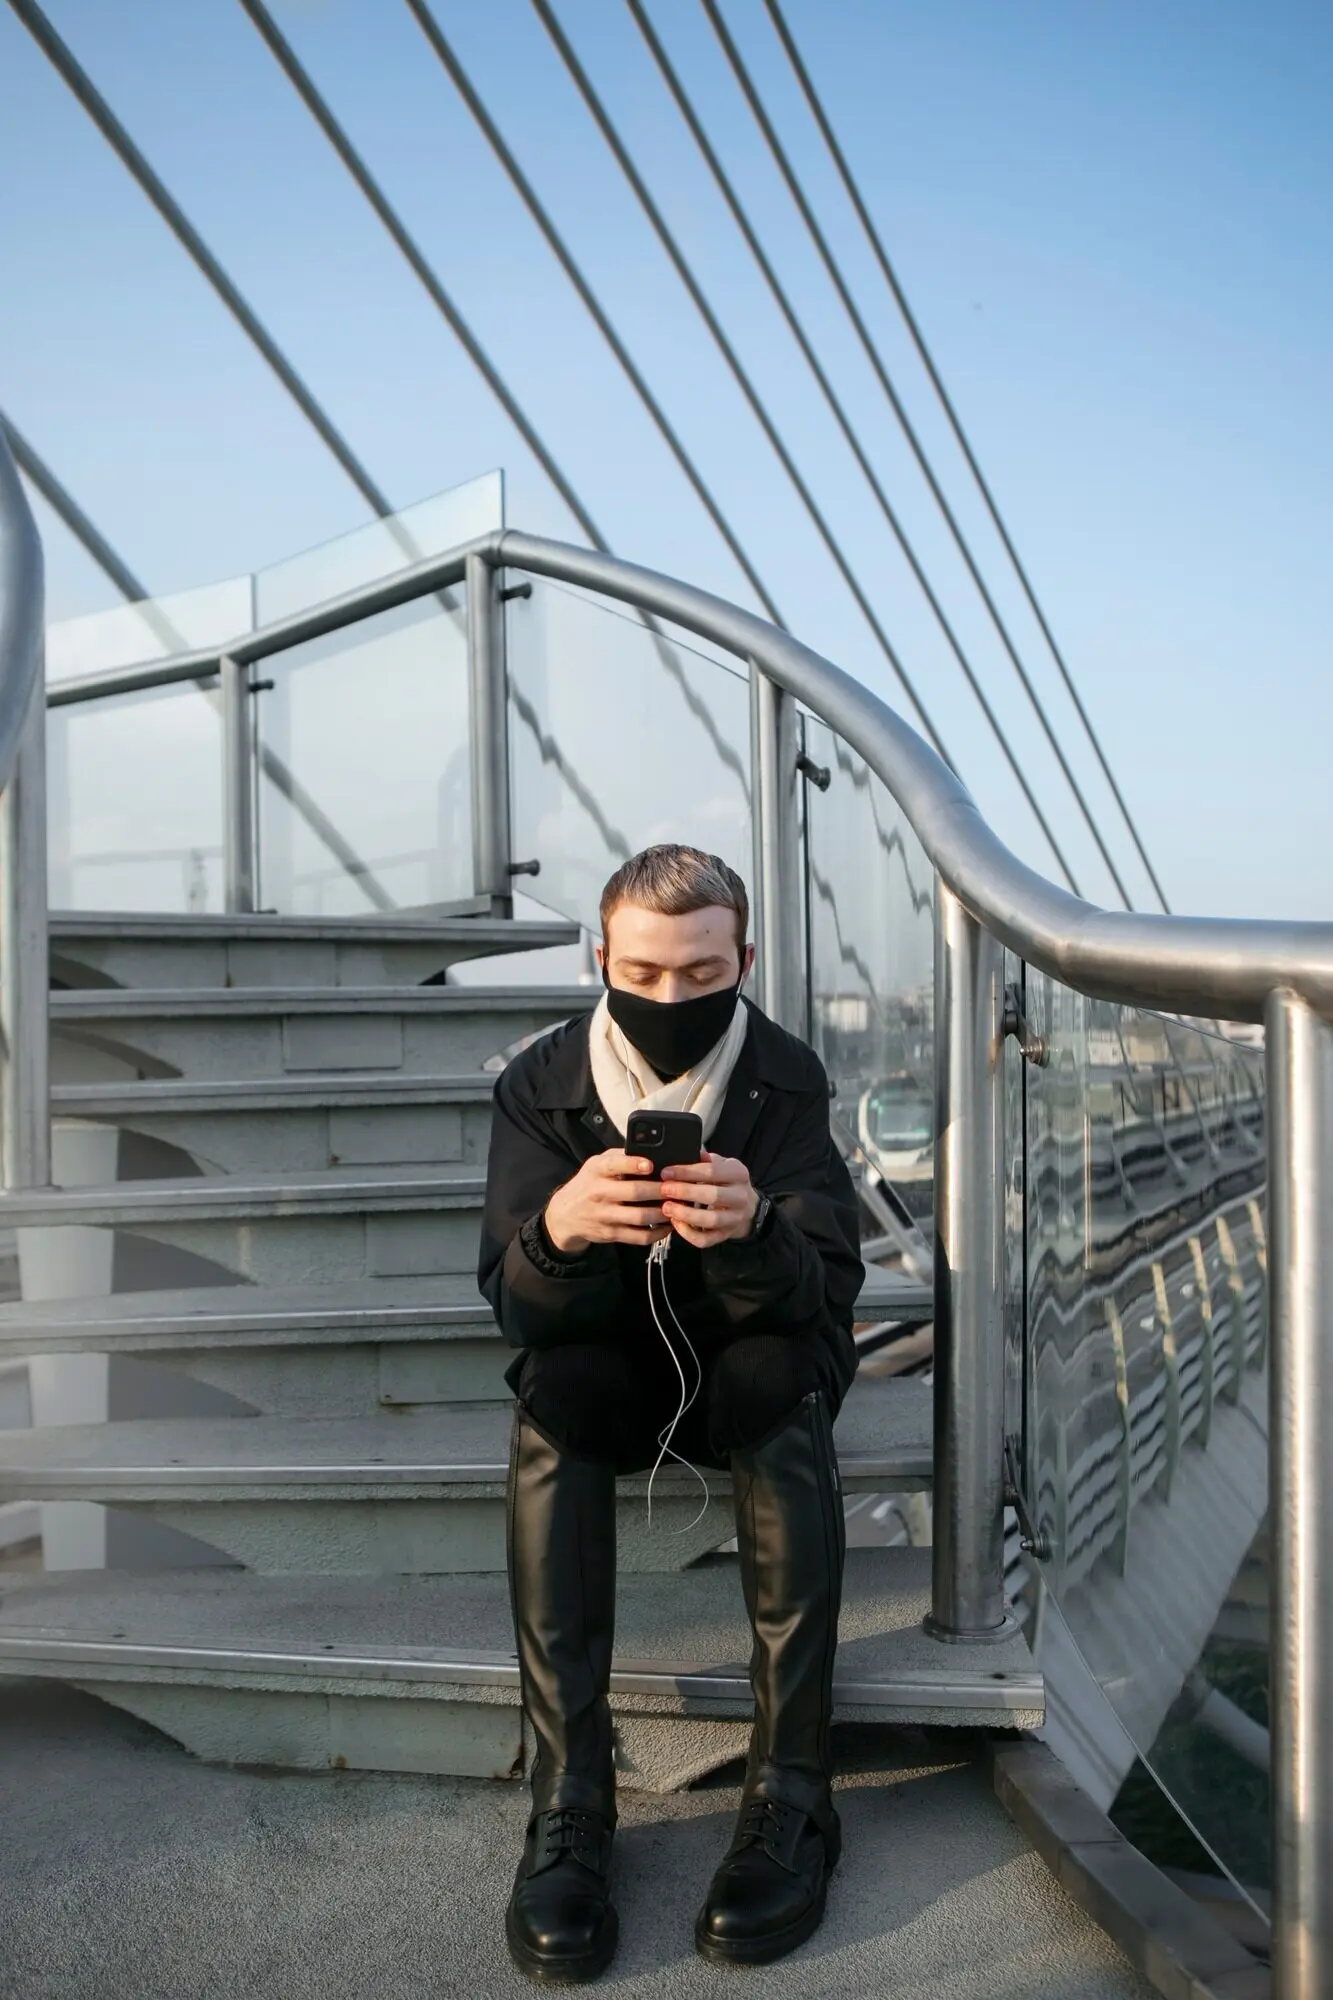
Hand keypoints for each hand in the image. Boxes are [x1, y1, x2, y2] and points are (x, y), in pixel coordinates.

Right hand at [543, 1150, 668, 1253]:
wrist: (565, 1215)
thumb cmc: (589, 1184)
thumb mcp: (596, 1164)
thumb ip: (620, 1157)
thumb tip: (651, 1151)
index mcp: (597, 1170)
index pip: (614, 1165)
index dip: (633, 1164)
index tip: (651, 1165)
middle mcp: (599, 1193)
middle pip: (634, 1192)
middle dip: (659, 1190)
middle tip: (677, 1187)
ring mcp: (604, 1215)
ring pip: (639, 1217)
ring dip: (662, 1212)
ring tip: (676, 1206)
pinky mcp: (610, 1234)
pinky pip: (638, 1236)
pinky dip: (657, 1232)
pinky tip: (667, 1225)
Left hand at [659, 1152, 758, 1248]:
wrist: (748, 1208)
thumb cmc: (729, 1183)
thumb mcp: (723, 1165)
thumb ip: (707, 1160)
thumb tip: (689, 1150)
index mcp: (739, 1175)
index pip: (712, 1171)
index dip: (687, 1172)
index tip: (667, 1172)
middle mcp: (740, 1197)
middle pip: (712, 1195)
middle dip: (685, 1192)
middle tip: (664, 1189)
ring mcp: (734, 1218)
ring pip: (710, 1220)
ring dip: (685, 1214)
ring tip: (667, 1208)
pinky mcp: (725, 1235)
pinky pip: (706, 1239)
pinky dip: (689, 1234)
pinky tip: (676, 1223)